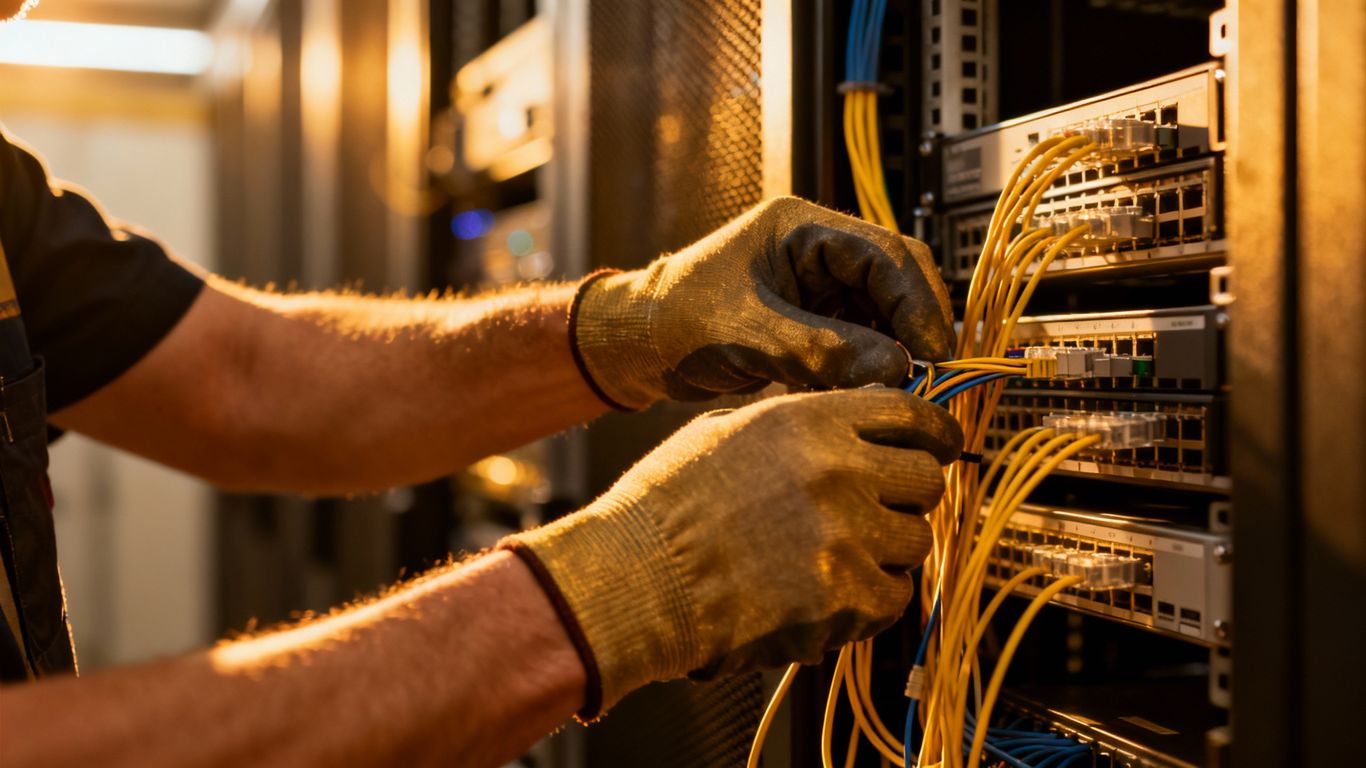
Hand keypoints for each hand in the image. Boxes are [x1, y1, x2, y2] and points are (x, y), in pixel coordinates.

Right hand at [500, 387, 961, 717]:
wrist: (633, 581)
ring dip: (885, 551)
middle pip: (925, 478)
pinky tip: (823, 595)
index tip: (939, 447)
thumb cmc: (665, 508)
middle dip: (906, 495)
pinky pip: (892, 599)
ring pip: (914, 542)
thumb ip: (797, 421)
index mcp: (810, 421)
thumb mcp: (727, 430)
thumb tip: (849, 422)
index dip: (932, 432)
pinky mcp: (843, 598)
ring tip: (832, 558)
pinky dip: (867, 602)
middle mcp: (837, 470)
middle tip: (875, 512)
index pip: (910, 414)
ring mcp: (845, 536)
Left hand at [570, 196, 954, 409]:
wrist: (637, 347)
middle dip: (914, 328)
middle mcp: (816, 250)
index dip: (918, 303)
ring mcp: (816, 286)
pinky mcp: (812, 321)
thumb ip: (823, 349)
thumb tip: (897, 368)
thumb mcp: (749, 334)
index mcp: (801, 228)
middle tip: (929, 377)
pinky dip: (869, 367)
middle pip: (895, 280)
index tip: (932, 353)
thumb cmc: (675, 321)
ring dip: (894, 351)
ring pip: (882, 314)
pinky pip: (860, 339)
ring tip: (897, 391)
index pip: (887, 254)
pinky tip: (866, 394)